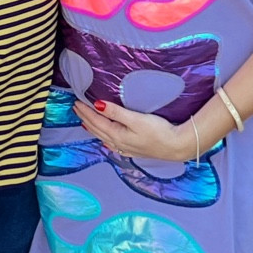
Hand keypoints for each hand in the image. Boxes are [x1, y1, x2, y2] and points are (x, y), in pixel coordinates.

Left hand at [73, 98, 195, 162]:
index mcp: (117, 134)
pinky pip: (112, 144)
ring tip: (85, 122)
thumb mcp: (136, 119)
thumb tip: (97, 105)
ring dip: (93, 128)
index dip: (86, 111)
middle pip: (97, 129)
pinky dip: (104, 138)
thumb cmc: (158, 131)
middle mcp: (118, 143)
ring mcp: (125, 148)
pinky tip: (105, 140)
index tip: (77, 102)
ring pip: (103, 137)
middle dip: (86, 119)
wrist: (176, 146)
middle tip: (76, 109)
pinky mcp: (133, 150)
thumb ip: (116, 112)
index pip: (96, 121)